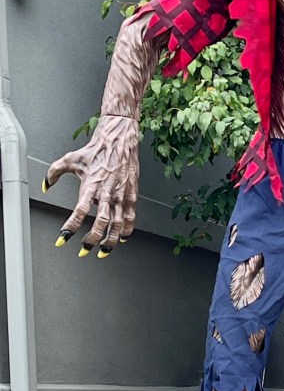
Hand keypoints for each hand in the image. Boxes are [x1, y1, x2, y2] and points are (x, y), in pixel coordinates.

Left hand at [43, 115, 139, 257]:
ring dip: (111, 240)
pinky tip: (123, 237)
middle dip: (92, 240)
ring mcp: (120, 195)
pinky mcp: (131, 194)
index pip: (79, 211)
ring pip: (117, 223)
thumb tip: (45, 184)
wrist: (119, 140)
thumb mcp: (70, 159)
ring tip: (104, 251)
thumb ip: (54, 173)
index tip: (63, 238)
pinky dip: (127, 229)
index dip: (71, 227)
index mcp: (91, 185)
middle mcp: (106, 192)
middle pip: (100, 223)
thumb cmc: (97, 150)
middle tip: (85, 249)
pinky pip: (130, 216)